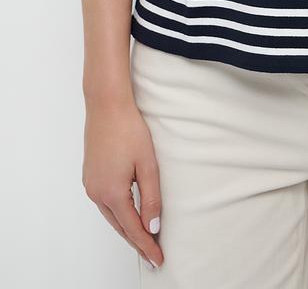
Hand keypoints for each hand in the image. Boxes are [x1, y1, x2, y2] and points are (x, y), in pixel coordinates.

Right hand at [82, 97, 163, 270]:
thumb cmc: (128, 129)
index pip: (133, 229)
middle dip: (137, 242)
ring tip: (144, 239)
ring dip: (127, 228)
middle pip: (120, 226)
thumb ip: (151, 198)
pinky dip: (118, 214)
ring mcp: (90, 185)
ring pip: (111, 216)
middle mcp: (97, 193)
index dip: (147, 246)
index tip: (158, 260)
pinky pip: (105, 204)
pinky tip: (127, 215)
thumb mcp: (147, 165)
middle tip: (153, 256)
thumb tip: (153, 227)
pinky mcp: (90, 176)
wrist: (106, 105)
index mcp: (112, 193)